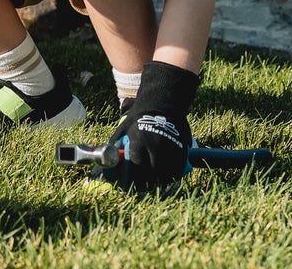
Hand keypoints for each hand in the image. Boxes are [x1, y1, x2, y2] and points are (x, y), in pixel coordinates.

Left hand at [104, 61, 198, 192]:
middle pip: (153, 175)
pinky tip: (165, 175)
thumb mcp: (123, 129)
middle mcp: (156, 146)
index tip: (130, 187)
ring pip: (167, 175)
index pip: (137, 169)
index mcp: (138, 142)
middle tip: (143, 187)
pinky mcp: (182, 149)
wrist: (161, 104)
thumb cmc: (138, 118)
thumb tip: (108, 164)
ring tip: (154, 182)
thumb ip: (117, 147)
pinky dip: (172, 176)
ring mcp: (171, 148)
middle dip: (147, 184)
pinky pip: (178, 170)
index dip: (134, 181)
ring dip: (160, 182)